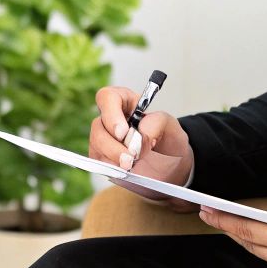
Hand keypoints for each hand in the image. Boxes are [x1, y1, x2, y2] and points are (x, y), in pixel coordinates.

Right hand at [89, 84, 195, 210]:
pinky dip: (111, 168)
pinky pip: (98, 162)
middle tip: (130, 157)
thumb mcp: (170, 126)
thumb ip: (156, 122)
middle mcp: (110, 119)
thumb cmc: (168, 141)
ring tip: (131, 165)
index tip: (123, 133)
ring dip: (112, 157)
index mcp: (125, 103)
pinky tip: (125, 170)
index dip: (111, 114)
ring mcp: (104, 139)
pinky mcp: (102, 157)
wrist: (171, 167)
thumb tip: (139, 133)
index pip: (108, 97)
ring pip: (95, 145)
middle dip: (112, 144)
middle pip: (98, 125)